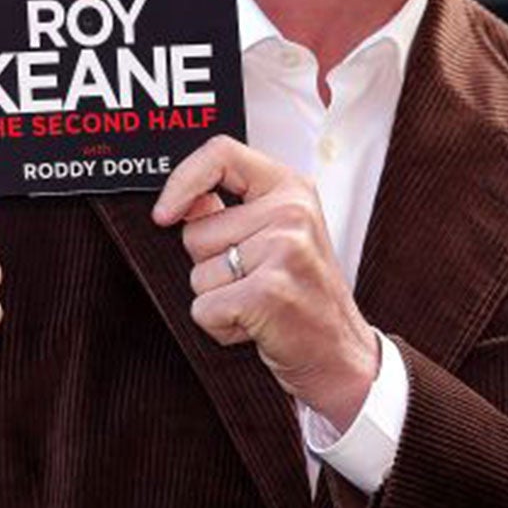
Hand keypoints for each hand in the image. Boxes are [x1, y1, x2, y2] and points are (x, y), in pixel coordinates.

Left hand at [152, 135, 378, 431]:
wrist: (341, 354)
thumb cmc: (306, 297)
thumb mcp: (281, 236)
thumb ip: (235, 211)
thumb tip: (182, 201)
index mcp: (292, 189)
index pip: (221, 153)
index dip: (182, 180)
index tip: (166, 213)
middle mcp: (291, 213)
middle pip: (195, 232)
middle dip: (210, 266)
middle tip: (254, 281)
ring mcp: (283, 251)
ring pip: (197, 275)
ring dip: (217, 300)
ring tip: (257, 303)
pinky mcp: (268, 292)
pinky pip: (203, 309)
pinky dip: (220, 327)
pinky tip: (255, 326)